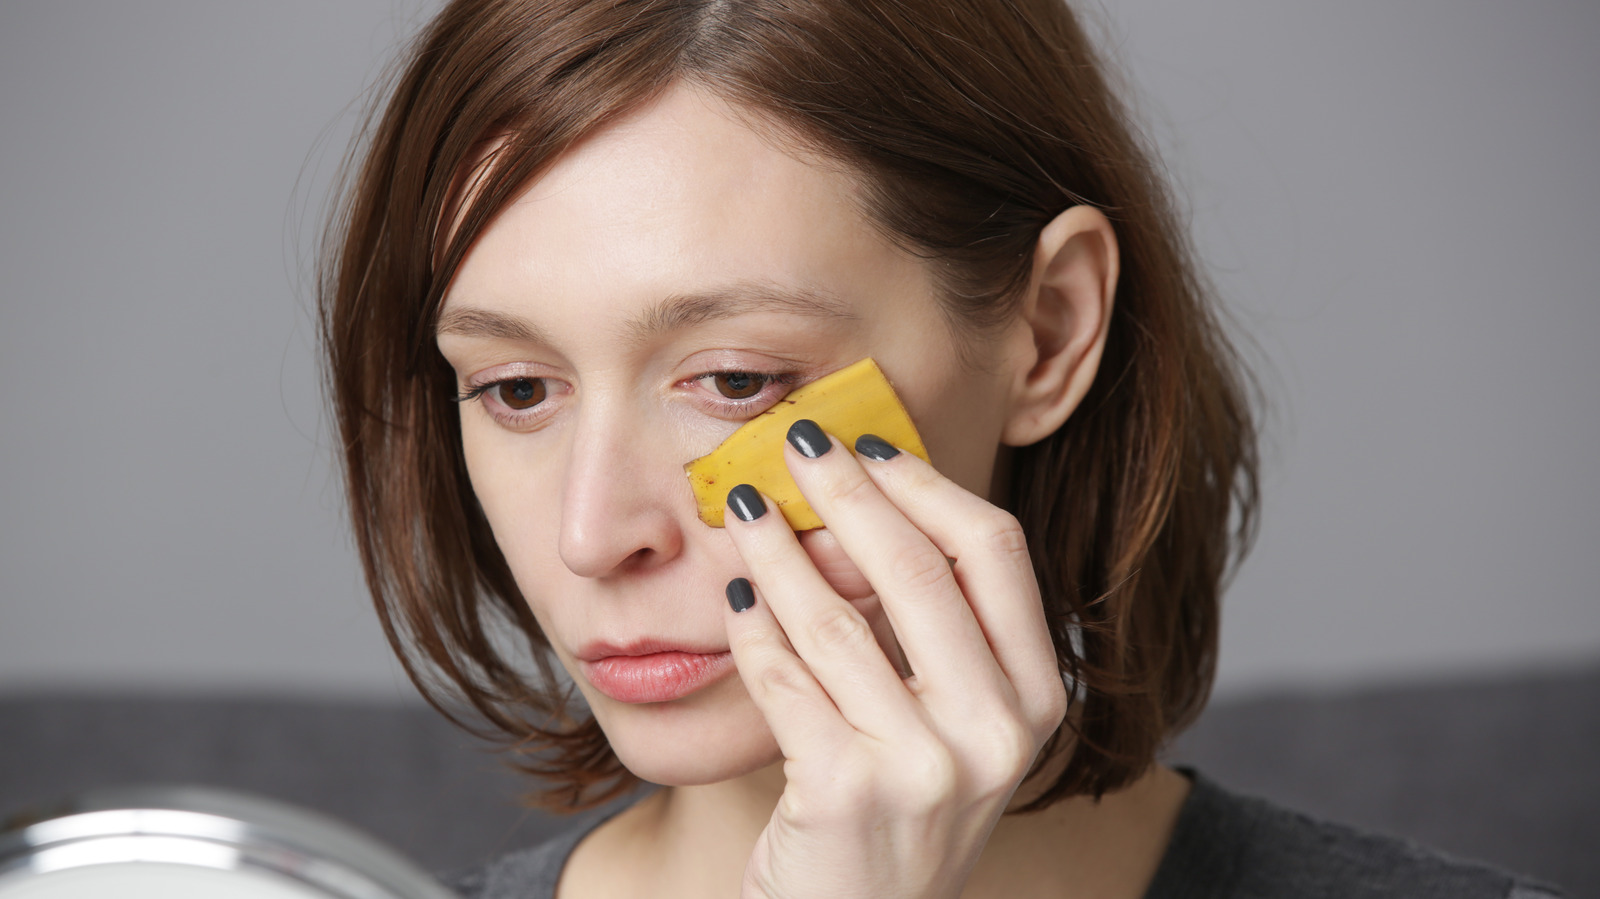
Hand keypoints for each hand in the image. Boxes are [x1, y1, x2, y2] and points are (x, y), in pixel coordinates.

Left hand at [721, 422, 1068, 898]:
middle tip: (795, 445)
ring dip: (778, 551)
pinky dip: (752, 630)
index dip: (927, 485)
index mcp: (1037, 697)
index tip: (871, 445)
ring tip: (745, 511)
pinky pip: (784, 677)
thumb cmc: (899, 814)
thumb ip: (935, 633)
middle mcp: (997, 730)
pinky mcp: (847, 791)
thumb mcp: (952, 727)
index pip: (995, 551)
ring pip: (836, 617)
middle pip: (918, 568)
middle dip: (846, 491)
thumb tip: (866, 499)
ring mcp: (926, 765)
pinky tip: (736, 601)